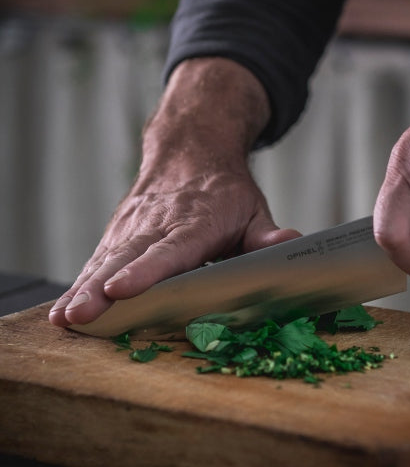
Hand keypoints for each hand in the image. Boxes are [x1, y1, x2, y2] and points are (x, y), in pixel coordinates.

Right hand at [48, 58, 300, 326]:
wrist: (190, 148)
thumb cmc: (226, 191)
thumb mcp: (254, 209)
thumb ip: (266, 235)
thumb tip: (290, 243)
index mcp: (195, 222)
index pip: (168, 250)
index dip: (144, 271)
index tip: (121, 290)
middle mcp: (157, 224)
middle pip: (126, 259)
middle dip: (101, 290)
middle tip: (80, 316)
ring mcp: (133, 228)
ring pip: (105, 261)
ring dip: (83, 291)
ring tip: (65, 319)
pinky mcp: (118, 234)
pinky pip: (97, 262)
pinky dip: (79, 285)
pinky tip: (63, 311)